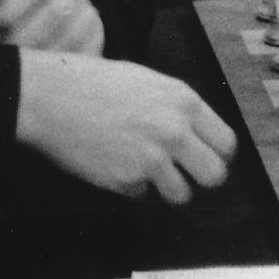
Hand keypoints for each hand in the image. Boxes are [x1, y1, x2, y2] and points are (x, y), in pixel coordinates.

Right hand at [15, 50, 238, 202]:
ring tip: (145, 171)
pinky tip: (114, 165)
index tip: (206, 157)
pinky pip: (142, 195)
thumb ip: (178, 109)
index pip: (226, 143)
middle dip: (201, 178)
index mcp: (185, 102)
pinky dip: (132, 187)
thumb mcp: (150, 83)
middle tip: (185, 174)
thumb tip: (197, 135)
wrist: (52, 97)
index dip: (218, 154)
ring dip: (166, 188)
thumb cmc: (96, 84)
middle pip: (215, 175)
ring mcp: (151, 159)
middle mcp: (175, 132)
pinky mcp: (126, 181)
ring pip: (181, 194)